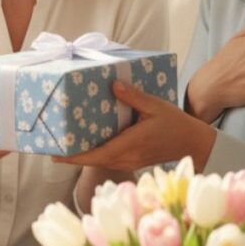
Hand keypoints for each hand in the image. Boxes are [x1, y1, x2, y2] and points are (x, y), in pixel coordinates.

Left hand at [54, 81, 215, 172]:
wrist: (194, 144)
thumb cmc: (175, 124)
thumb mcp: (156, 106)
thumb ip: (134, 96)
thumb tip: (113, 85)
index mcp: (129, 145)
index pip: (95, 155)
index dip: (73, 156)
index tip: (54, 154)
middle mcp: (125, 157)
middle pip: (92, 160)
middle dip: (71, 156)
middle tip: (50, 145)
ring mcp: (128, 161)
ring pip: (100, 160)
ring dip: (82, 155)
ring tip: (63, 143)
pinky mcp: (132, 160)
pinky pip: (108, 158)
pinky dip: (95, 152)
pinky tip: (88, 142)